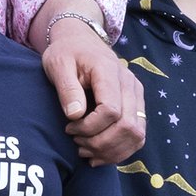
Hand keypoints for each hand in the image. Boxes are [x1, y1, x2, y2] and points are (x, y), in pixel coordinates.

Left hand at [36, 12, 145, 165]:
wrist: (81, 42)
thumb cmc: (67, 53)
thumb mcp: (58, 64)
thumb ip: (67, 88)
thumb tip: (75, 115)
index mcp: (109, 71)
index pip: (111, 110)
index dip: (90, 127)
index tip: (69, 128)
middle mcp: (130, 84)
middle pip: (127, 126)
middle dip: (99, 143)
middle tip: (77, 143)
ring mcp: (137, 95)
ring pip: (136, 135)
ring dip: (111, 151)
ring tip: (86, 151)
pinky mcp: (138, 105)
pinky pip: (138, 136)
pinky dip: (120, 150)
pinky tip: (99, 154)